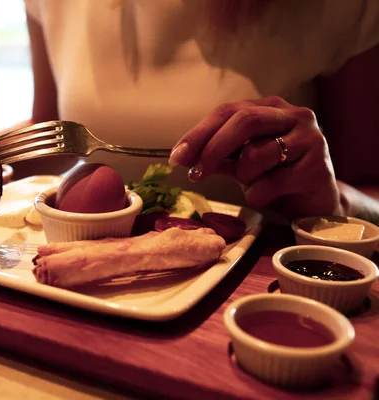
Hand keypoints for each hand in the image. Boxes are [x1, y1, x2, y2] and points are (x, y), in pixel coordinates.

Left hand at [169, 96, 342, 217]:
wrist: (314, 204)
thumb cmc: (275, 178)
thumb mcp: (240, 164)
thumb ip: (216, 157)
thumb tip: (181, 156)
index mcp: (269, 108)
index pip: (228, 111)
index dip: (199, 133)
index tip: (177, 156)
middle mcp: (293, 115)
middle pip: (245, 122)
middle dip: (214, 149)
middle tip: (196, 173)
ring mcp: (310, 138)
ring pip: (258, 154)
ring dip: (244, 176)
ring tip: (253, 184)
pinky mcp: (318, 167)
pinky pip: (273, 181)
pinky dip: (259, 194)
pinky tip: (265, 196)